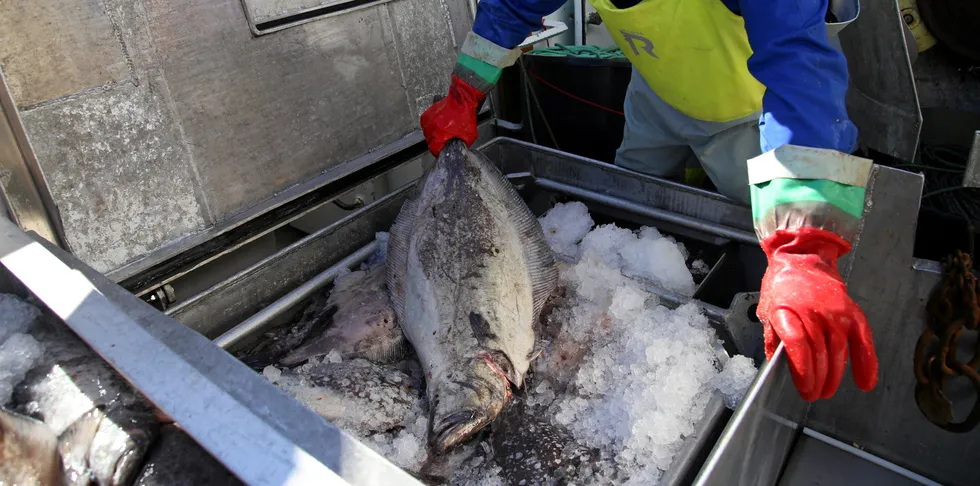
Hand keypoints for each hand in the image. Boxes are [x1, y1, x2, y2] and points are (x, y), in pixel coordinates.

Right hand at [420, 75, 484, 156]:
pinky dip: (430, 126)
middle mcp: (432, 127)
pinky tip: (437, 124)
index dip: (438, 151)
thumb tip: (456, 149)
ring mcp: (429, 120)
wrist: (463, 99)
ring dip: (432, 134)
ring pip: (426, 133)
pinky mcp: (428, 113)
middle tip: (443, 140)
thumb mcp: (468, 136)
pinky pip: (425, 124)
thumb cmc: (466, 115)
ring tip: (441, 131)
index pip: (434, 148)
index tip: (440, 151)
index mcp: (440, 134)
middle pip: (429, 141)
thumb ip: (461, 144)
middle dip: (436, 142)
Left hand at [757, 227, 877, 400]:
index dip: (802, 368)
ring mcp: (834, 310)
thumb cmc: (781, 286)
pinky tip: (865, 382)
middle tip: (814, 395)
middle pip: (819, 351)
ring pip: (838, 350)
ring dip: (835, 376)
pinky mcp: (851, 310)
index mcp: (786, 309)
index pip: (797, 342)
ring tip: (828, 391)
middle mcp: (812, 309)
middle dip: (817, 379)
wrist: (801, 258)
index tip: (804, 387)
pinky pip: (862, 339)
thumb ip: (773, 337)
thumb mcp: (766, 309)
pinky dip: (866, 362)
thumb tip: (779, 365)